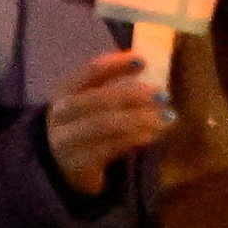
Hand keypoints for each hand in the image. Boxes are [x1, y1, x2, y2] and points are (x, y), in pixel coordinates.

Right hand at [42, 45, 172, 197]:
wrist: (61, 166)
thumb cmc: (86, 127)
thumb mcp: (90, 104)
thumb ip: (114, 87)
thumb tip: (150, 70)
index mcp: (65, 91)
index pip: (90, 71)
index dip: (116, 64)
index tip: (143, 61)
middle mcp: (61, 114)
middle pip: (99, 99)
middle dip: (134, 95)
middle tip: (163, 96)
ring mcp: (67, 139)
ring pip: (106, 124)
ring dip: (140, 119)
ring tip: (166, 118)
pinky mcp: (79, 163)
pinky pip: (111, 147)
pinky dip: (136, 138)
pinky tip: (153, 134)